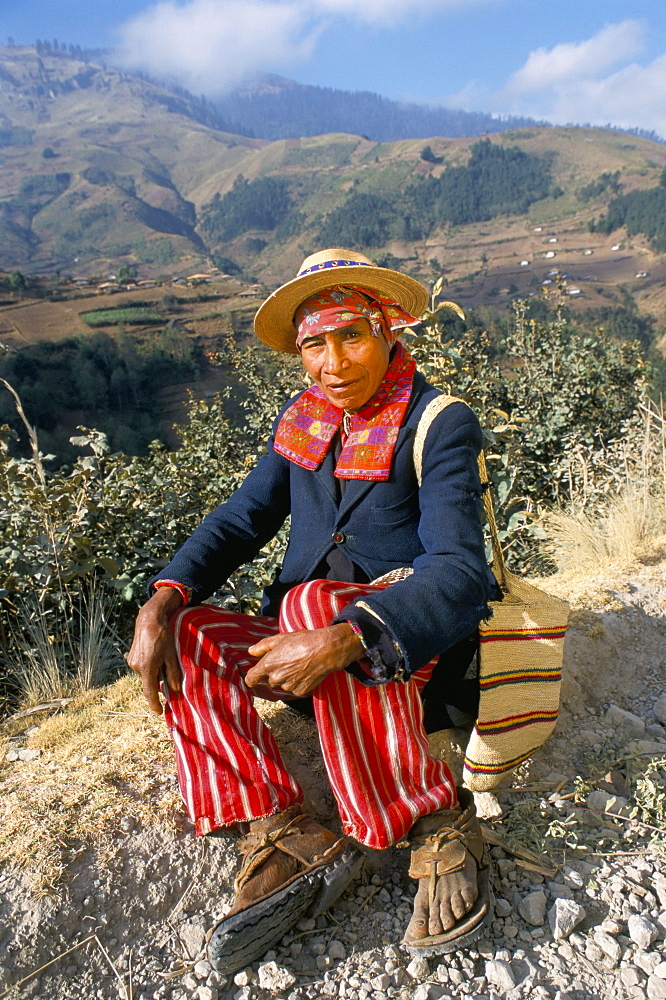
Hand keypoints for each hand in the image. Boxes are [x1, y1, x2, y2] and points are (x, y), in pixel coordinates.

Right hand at [127, 587, 183, 713]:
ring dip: (155, 673)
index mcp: (147, 667)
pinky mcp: (131, 658)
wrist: (149, 620)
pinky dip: (150, 667)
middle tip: (169, 673)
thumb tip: (175, 690)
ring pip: (146, 675)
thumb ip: (173, 674)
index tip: (159, 712)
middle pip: (150, 682)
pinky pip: (142, 668)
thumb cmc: (163, 636)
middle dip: (159, 682)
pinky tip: (157, 656)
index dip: (154, 704)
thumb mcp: (171, 655)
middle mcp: (136, 666)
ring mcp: (132, 662)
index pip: (149, 692)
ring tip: (163, 658)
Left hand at [245, 624, 363, 698]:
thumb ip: (263, 646)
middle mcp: (276, 678)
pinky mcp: (300, 691)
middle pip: (270, 680)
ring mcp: (288, 686)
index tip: (254, 677)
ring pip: (283, 684)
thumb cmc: (303, 641)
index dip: (252, 678)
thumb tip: (251, 652)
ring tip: (299, 664)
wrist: (325, 650)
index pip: (251, 679)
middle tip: (287, 660)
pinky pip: (295, 689)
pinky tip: (306, 671)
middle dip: (275, 672)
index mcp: (268, 665)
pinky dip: (298, 682)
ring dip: (287, 677)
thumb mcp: (281, 638)